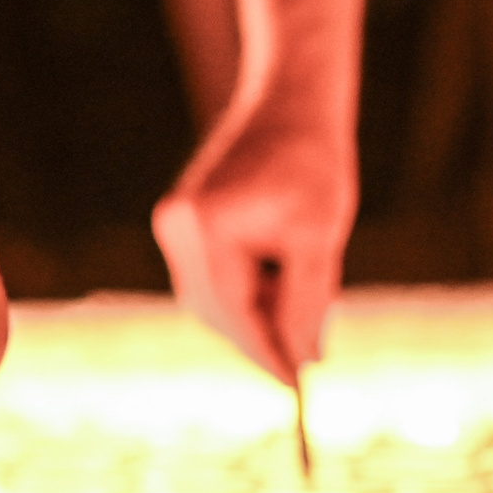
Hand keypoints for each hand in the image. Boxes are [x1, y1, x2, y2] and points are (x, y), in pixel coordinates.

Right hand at [153, 99, 350, 386]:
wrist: (290, 104)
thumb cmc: (313, 164)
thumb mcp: (321, 239)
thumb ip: (308, 302)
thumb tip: (304, 358)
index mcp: (207, 228)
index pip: (234, 313)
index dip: (267, 354)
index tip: (299, 388)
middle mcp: (177, 226)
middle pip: (214, 311)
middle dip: (257, 338)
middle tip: (304, 361)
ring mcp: (172, 222)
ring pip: (207, 298)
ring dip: (250, 316)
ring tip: (299, 311)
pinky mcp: (179, 219)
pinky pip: (206, 276)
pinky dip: (241, 291)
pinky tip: (277, 284)